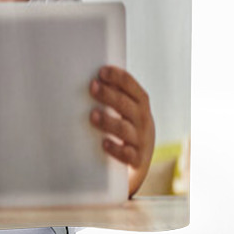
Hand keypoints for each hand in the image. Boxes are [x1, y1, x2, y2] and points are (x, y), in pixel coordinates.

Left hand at [89, 65, 154, 196]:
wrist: (138, 161)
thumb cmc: (125, 127)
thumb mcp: (125, 110)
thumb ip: (114, 95)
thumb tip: (90, 78)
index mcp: (140, 104)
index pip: (131, 86)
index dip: (117, 77)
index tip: (101, 72)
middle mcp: (143, 120)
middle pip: (126, 105)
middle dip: (109, 95)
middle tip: (92, 87)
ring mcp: (141, 140)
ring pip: (124, 129)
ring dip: (108, 121)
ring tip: (92, 115)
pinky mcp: (137, 160)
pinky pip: (127, 154)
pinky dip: (116, 148)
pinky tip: (104, 143)